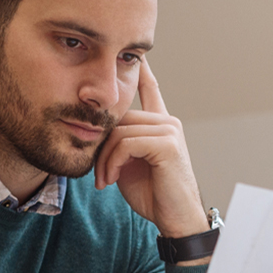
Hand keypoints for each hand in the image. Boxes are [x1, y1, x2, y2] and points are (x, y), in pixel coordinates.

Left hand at [95, 59, 207, 238]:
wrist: (174, 219)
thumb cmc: (153, 195)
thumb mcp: (128, 165)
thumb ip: (118, 144)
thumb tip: (97, 131)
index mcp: (160, 125)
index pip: (150, 89)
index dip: (142, 71)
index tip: (137, 53)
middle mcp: (167, 122)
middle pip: (120, 118)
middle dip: (102, 148)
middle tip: (99, 176)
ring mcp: (170, 130)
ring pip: (120, 131)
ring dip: (105, 159)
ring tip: (105, 180)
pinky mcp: (168, 144)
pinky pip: (127, 143)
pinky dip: (114, 162)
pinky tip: (113, 178)